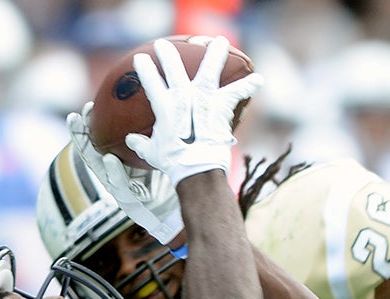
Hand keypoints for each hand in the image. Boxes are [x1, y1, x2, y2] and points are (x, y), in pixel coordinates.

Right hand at [68, 105, 184, 245]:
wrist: (183, 210)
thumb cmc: (173, 181)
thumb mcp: (166, 155)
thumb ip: (159, 137)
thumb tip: (166, 102)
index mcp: (122, 163)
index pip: (102, 142)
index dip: (92, 126)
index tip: (89, 105)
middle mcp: (117, 176)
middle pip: (93, 153)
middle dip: (80, 136)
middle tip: (74, 117)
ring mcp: (121, 190)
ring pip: (99, 169)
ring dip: (88, 152)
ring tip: (82, 135)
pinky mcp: (129, 204)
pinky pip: (120, 186)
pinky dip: (114, 173)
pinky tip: (109, 160)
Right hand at [123, 36, 259, 185]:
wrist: (197, 167)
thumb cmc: (174, 162)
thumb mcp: (152, 153)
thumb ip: (140, 144)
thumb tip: (131, 141)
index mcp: (164, 106)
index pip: (150, 81)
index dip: (145, 69)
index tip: (140, 58)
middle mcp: (183, 96)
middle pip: (174, 68)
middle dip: (167, 54)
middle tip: (163, 45)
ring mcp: (203, 98)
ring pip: (209, 69)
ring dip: (215, 54)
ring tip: (221, 41)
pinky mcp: (221, 105)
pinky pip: (237, 92)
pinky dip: (248, 86)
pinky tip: (259, 79)